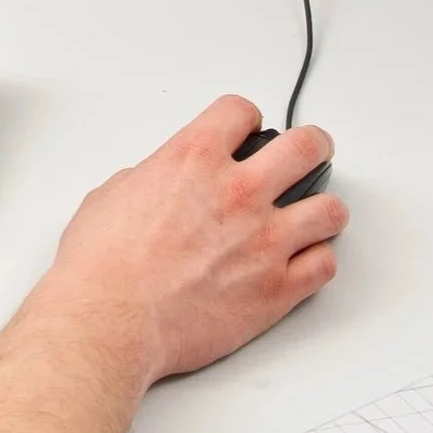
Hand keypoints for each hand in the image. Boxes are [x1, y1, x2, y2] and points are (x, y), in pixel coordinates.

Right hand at [0, 94, 345, 432]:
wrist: (109, 321)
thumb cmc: (102, 266)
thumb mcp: (112, 193)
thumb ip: (151, 178)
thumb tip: (159, 184)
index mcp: (194, 158)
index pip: (242, 111)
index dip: (244, 120)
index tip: (246, 131)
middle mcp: (238, 192)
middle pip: (308, 146)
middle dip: (311, 147)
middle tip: (307, 156)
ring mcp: (264, 241)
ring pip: (330, 209)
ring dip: (320, 210)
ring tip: (309, 217)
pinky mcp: (276, 289)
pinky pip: (324, 265)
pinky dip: (315, 262)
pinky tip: (300, 261)